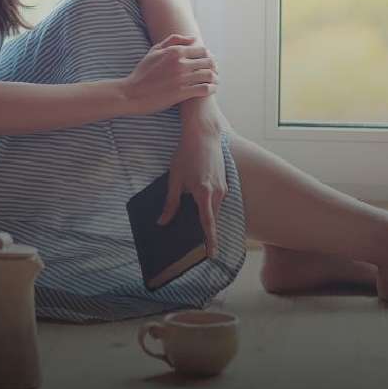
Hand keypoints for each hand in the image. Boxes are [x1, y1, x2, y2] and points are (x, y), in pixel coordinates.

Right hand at [121, 34, 218, 116]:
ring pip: (209, 75)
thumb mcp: (154, 51)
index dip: (208, 56)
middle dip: (214, 67)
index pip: (202, 50)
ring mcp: (182, 78)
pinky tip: (210, 90)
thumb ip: (174, 41)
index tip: (209, 62)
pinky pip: (204, 89)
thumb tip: (193, 38)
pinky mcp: (182, 93)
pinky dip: (211, 89)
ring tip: (215, 82)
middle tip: (214, 72)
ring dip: (215, 78)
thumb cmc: (143, 72)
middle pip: (209, 62)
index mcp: (175, 51)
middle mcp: (180, 63)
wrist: (132, 93)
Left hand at [156, 125, 227, 258]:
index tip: (211, 255)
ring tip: (196, 223)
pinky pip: (218, 199)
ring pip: (215, 209)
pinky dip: (210, 205)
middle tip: (198, 245)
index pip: (208, 223)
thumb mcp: (175, 178)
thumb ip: (170, 202)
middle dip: (207, 231)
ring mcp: (224, 187)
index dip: (210, 240)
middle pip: (212, 218)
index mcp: (204, 193)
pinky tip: (200, 203)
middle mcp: (218, 192)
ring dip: (208, 216)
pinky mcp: (225, 181)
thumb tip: (162, 222)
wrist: (203, 133)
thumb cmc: (187, 153)